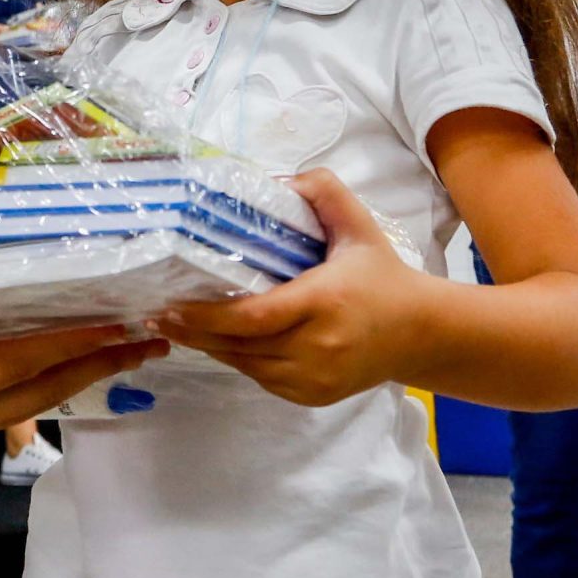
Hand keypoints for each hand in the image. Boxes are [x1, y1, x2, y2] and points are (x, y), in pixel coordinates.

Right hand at [0, 312, 163, 505]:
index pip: (13, 364)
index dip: (66, 341)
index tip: (114, 320)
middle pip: (44, 385)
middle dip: (101, 359)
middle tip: (158, 332)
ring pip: (36, 395)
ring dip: (85, 370)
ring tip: (134, 344)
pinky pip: (14, 399)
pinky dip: (50, 376)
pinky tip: (68, 359)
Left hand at [151, 168, 418, 405]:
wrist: (420, 334)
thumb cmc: (382, 276)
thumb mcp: (358, 226)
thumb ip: (322, 192)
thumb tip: (276, 180)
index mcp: (324, 302)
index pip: (253, 316)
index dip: (206, 316)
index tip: (171, 304)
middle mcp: (317, 347)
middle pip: (240, 345)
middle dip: (195, 332)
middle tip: (157, 313)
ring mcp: (313, 379)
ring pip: (245, 365)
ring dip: (211, 347)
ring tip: (178, 325)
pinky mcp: (311, 397)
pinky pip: (261, 378)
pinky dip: (239, 359)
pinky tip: (219, 341)